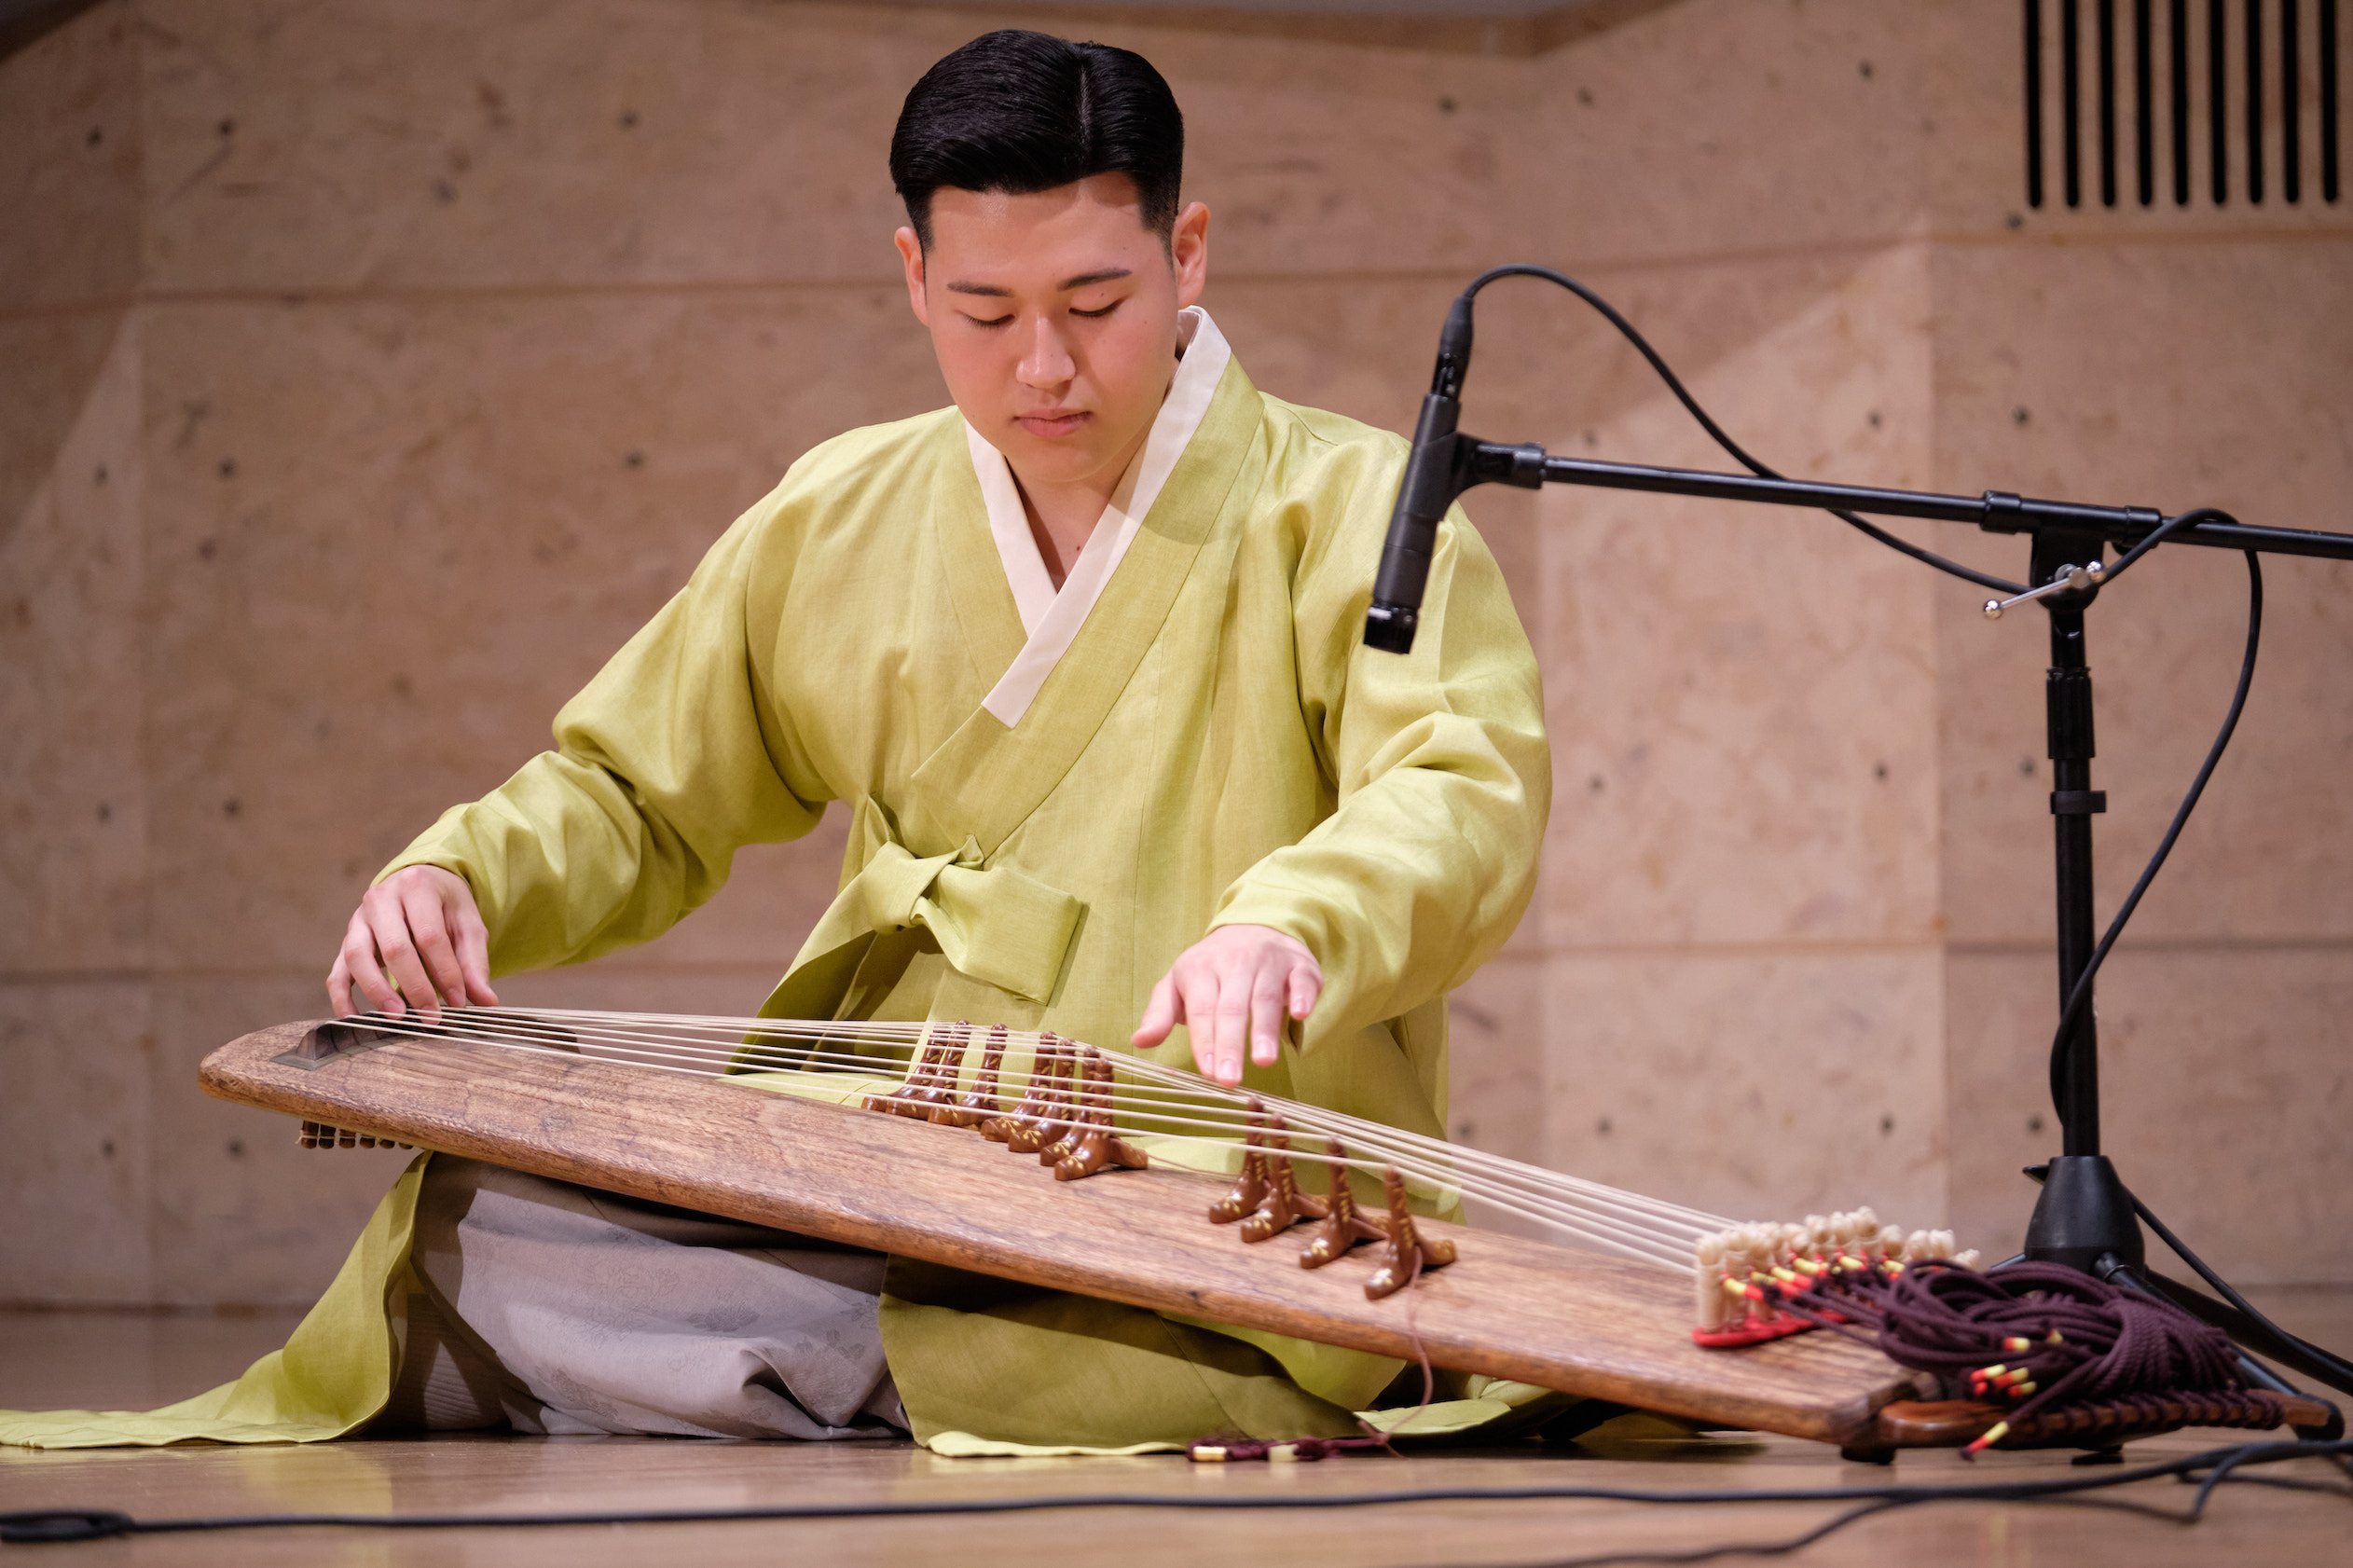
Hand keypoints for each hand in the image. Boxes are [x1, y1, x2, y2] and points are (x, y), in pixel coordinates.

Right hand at [327, 864, 498, 1018]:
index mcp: (417, 887)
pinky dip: (342, 997)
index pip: (430, 936)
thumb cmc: (445, 906)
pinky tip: (355, 1018)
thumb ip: (475, 962)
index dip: (445, 971)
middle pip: (394, 947)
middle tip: (432, 1016)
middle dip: (415, 986)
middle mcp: (381, 899)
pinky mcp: (346, 940)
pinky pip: (337, 971)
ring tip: (398, 1017)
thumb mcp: (468, 924)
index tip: (458, 1001)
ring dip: (377, 990)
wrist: (419, 882)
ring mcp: (358, 919)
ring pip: (358, 956)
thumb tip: (486, 1000)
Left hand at [1132, 925, 1321, 1086]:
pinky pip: (1301, 978)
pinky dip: (1302, 995)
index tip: (1208, 1073)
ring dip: (1265, 1029)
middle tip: (1230, 1079)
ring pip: (1265, 997)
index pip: (1202, 1010)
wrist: (1254, 926)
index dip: (1205, 1042)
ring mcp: (1268, 961)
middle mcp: (1234, 962)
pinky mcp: (1298, 964)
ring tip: (1263, 1060)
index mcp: (1199, 969)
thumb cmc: (1211, 968)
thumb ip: (1160, 1014)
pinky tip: (1300, 1014)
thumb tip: (1139, 1041)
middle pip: (1232, 1007)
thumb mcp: (1178, 985)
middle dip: (1230, 1043)